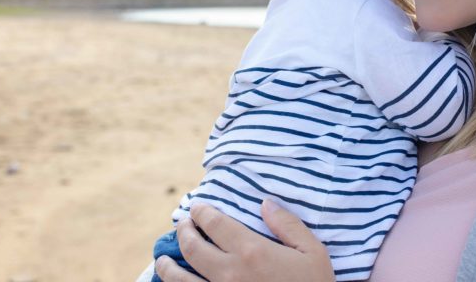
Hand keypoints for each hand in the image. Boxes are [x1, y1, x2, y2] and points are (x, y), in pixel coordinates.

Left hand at [154, 200, 334, 281]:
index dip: (202, 212)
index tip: (197, 207)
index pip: (215, 224)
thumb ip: (288, 225)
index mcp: (252, 251)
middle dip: (183, 232)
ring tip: (162, 259)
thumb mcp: (312, 252)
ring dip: (166, 266)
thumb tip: (266, 202)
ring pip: (179, 278)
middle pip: (192, 247)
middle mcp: (229, 272)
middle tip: (182, 225)